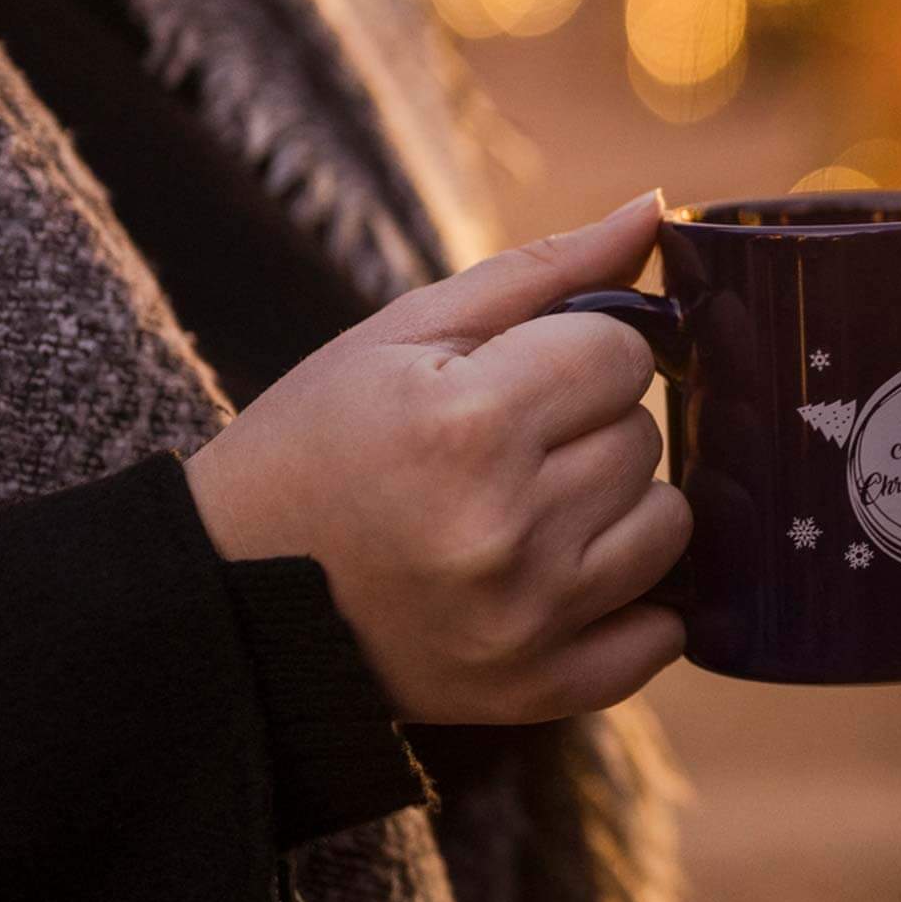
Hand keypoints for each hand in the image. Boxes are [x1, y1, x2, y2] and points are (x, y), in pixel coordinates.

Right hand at [184, 192, 688, 724]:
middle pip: (644, 437)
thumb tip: (652, 210)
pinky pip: (662, 636)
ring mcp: (526, 621)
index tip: (524, 373)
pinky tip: (564, 576)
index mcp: (467, 425)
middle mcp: (505, 528)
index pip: (623, 354)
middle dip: (591, 425)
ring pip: (668, 526)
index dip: (580, 351)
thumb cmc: (318, 442)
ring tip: (534, 506)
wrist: (231, 598)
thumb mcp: (402, 333)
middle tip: (511, 443)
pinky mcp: (535, 691)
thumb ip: (543, 270)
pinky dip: (634, 603)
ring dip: (619, 507)